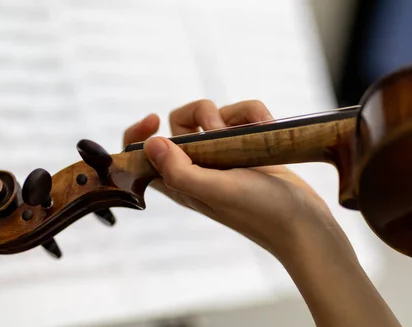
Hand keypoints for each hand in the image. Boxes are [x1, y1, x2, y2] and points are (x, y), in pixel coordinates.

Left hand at [123, 99, 351, 259]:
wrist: (305, 221)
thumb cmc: (259, 211)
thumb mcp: (215, 191)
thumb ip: (180, 171)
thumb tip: (151, 142)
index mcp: (177, 180)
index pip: (140, 153)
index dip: (138, 133)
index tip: (154, 119)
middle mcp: (195, 166)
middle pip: (179, 121)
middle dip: (200, 116)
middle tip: (218, 132)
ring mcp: (222, 155)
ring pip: (215, 114)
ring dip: (237, 116)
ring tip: (254, 137)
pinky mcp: (247, 146)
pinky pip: (243, 115)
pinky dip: (256, 116)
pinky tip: (268, 131)